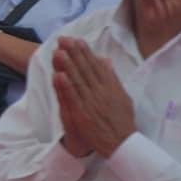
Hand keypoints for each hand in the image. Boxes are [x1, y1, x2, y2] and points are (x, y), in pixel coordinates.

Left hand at [52, 37, 134, 158]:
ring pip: (78, 80)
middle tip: (63, 39)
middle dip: (74, 53)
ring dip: (67, 65)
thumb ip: (112, 77)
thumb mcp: (122, 95)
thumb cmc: (121, 120)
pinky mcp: (82, 113)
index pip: (95, 66)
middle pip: (85, 69)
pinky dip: (65, 86)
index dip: (85, 52)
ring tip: (59, 51)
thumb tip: (105, 60)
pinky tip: (58, 75)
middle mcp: (101, 92)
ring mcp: (91, 102)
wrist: (121, 142)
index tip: (76, 40)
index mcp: (111, 86)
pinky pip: (72, 97)